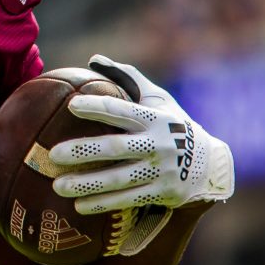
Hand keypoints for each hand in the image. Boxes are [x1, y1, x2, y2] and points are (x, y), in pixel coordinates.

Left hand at [46, 54, 235, 219]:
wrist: (211, 164)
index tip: (72, 105)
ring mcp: (162, 170)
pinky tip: (78, 205)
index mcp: (155, 118)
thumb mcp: (158, 99)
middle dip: (84, 151)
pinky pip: (128, 200)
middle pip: (117, 147)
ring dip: (87, 183)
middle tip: (53, 155)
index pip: (123, 111)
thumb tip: (94, 59)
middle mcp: (159, 144)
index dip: (98, 107)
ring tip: (57, 186)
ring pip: (119, 178)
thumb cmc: (173, 124)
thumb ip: (127, 78)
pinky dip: (103, 203)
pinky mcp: (163, 193)